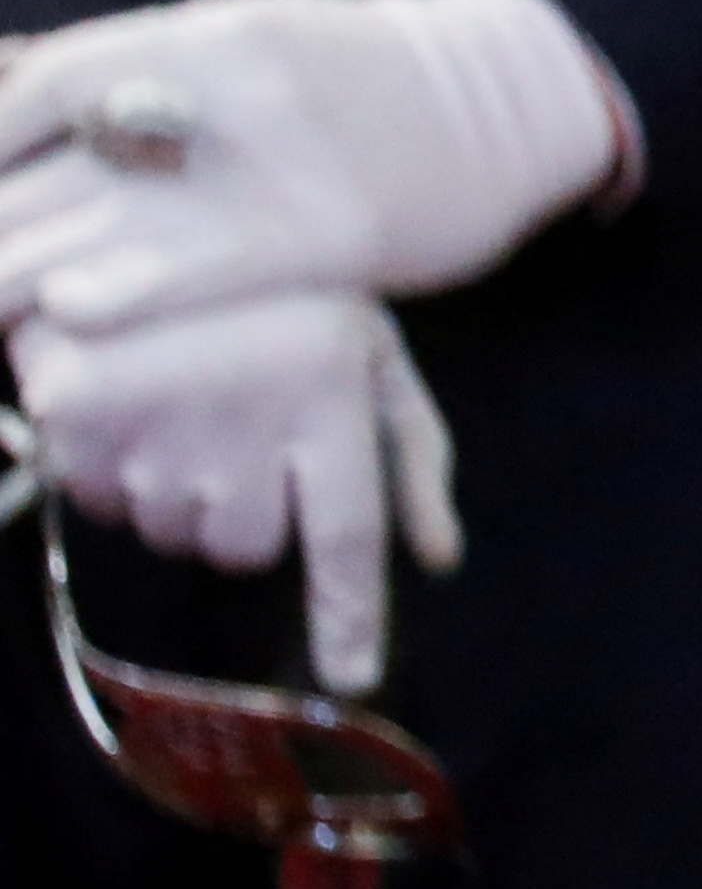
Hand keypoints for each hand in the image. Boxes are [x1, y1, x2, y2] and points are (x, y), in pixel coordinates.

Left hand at [0, 0, 628, 335]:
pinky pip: (214, 265)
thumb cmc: (371, 77)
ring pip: (115, 219)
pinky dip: (135, 286)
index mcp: (217, 33)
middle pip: (65, 162)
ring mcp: (290, 158)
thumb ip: (157, 64)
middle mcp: (241, 86)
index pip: (52, 80)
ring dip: (28, 268)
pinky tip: (74, 310)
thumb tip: (19, 74)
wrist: (517, 97)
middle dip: (1, 218)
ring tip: (4, 298)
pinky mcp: (338, 231)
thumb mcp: (263, 31)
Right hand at [13, 291, 463, 693]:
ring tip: (187, 402)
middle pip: (248, 545)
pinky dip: (115, 470)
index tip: (351, 676)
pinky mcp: (75, 423)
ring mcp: (156, 425)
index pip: (345, 534)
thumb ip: (412, 453)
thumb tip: (439, 557)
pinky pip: (100, 501)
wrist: (144, 212)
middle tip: (240, 433)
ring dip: (179, 491)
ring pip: (173, 529)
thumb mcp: (367, 351)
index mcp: (329, 392)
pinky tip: (134, 402)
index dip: (349, 615)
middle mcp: (246, 420)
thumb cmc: (281, 293)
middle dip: (245, 510)